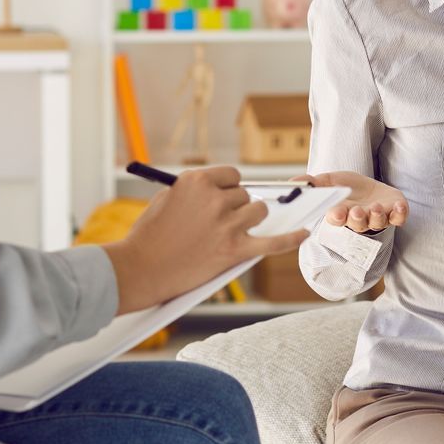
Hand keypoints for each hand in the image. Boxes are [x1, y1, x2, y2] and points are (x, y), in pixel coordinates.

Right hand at [103, 166, 307, 312]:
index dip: (229, 188)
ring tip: (232, 231)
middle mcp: (215, 199)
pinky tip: (304, 232)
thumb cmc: (149, 235)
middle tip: (216, 224)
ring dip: (250, 220)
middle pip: (245, 195)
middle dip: (235, 207)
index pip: (232, 176)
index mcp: (197, 181)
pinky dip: (290, 238)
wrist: (139, 268)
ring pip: (258, 212)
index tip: (222, 199)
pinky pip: (272, 242)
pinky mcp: (234, 250)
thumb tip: (220, 190)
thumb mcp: (166, 199)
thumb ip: (194, 191)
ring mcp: (226, 224)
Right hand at [305, 171, 407, 234]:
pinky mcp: (395, 212)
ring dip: (377, 216)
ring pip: (378, 223)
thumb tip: (292, 183)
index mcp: (342, 213)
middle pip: (358, 224)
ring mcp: (378, 217)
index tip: (337, 212)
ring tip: (376, 207)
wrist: (370, 188)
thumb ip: (312, 183)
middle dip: (357, 219)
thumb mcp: (328, 181)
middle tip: (357, 211)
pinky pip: (399, 218)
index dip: (337, 217)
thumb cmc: (347, 187)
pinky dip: (400, 214)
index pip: (337, 219)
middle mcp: (360, 219)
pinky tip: (399, 207)